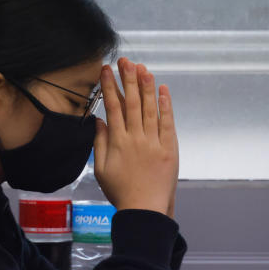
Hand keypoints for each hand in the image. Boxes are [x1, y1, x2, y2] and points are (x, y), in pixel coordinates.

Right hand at [93, 57, 178, 218]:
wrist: (144, 209)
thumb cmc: (120, 192)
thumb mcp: (101, 169)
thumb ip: (100, 143)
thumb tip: (99, 121)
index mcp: (117, 141)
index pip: (113, 107)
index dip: (109, 86)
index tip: (106, 70)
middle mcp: (135, 137)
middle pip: (132, 102)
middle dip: (128, 79)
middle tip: (125, 60)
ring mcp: (153, 142)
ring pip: (150, 108)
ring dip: (146, 86)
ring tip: (143, 68)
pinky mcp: (169, 148)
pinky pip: (167, 123)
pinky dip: (165, 105)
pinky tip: (163, 90)